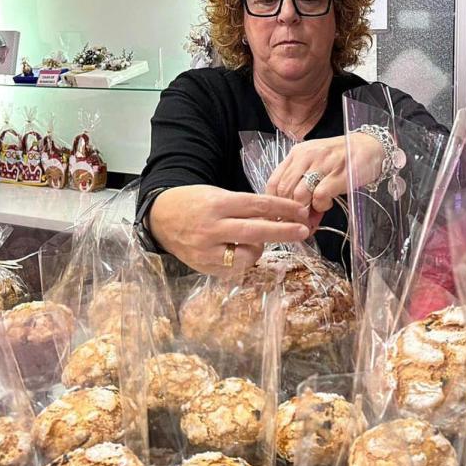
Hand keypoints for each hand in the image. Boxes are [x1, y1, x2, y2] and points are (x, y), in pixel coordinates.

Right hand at [149, 185, 310, 275]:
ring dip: (260, 248)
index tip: (301, 211)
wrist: (161, 219)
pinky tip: (241, 251)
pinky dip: (244, 260)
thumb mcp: (219, 195)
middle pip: (257, 231)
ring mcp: (208, 250)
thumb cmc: (196, 203)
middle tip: (303, 231)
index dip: (283, 208)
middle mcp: (213, 228)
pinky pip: (236, 269)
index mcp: (218, 204)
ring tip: (255, 240)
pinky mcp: (205, 267)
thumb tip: (279, 215)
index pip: (258, 205)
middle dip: (284, 231)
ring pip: (248, 255)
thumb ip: (245, 207)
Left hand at [266, 133, 383, 213]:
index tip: (280, 217)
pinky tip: (327, 204)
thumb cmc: (343, 158)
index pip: (273, 182)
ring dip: (304, 211)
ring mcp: (323, 164)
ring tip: (314, 214)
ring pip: (299, 194)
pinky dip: (321, 206)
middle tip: (298, 223)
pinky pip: (320, 196)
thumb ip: (306, 190)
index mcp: (297, 154)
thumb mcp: (318, 168)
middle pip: (284, 190)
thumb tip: (299, 219)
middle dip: (289, 212)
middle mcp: (307, 156)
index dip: (274, 205)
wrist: (372, 146)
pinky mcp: (340, 174)